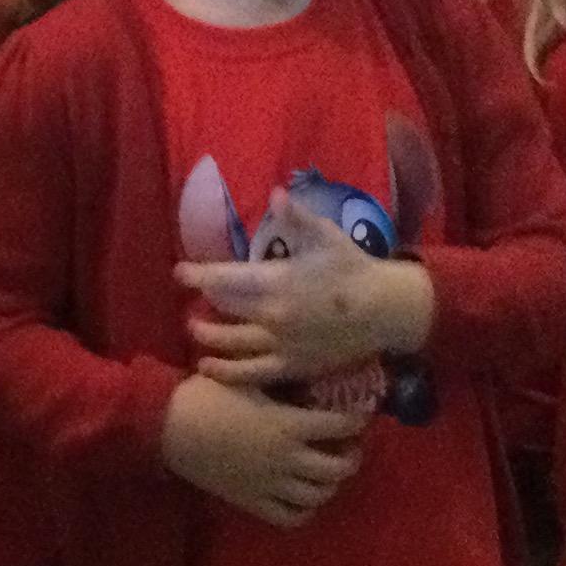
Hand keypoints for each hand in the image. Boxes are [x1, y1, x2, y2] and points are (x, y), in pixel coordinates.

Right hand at [161, 371, 366, 527]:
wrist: (169, 425)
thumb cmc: (208, 394)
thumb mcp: (251, 381)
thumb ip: (282, 385)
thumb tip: (310, 379)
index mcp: (288, 424)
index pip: (341, 426)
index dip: (358, 420)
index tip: (360, 416)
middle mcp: (286, 458)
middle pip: (338, 469)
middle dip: (351, 457)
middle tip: (347, 446)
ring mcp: (270, 483)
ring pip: (318, 495)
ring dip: (330, 484)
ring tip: (326, 471)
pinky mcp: (252, 501)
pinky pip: (290, 517)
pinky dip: (305, 510)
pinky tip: (302, 495)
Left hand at [177, 199, 434, 386]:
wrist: (385, 310)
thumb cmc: (354, 268)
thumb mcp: (327, 235)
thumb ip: (297, 215)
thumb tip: (275, 192)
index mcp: (278, 281)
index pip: (225, 279)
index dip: (198, 275)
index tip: (180, 272)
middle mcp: (273, 316)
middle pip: (225, 311)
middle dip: (203, 306)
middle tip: (192, 303)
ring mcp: (282, 344)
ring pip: (232, 345)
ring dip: (207, 338)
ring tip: (193, 332)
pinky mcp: (293, 366)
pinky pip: (252, 373)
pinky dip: (227, 371)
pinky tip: (208, 368)